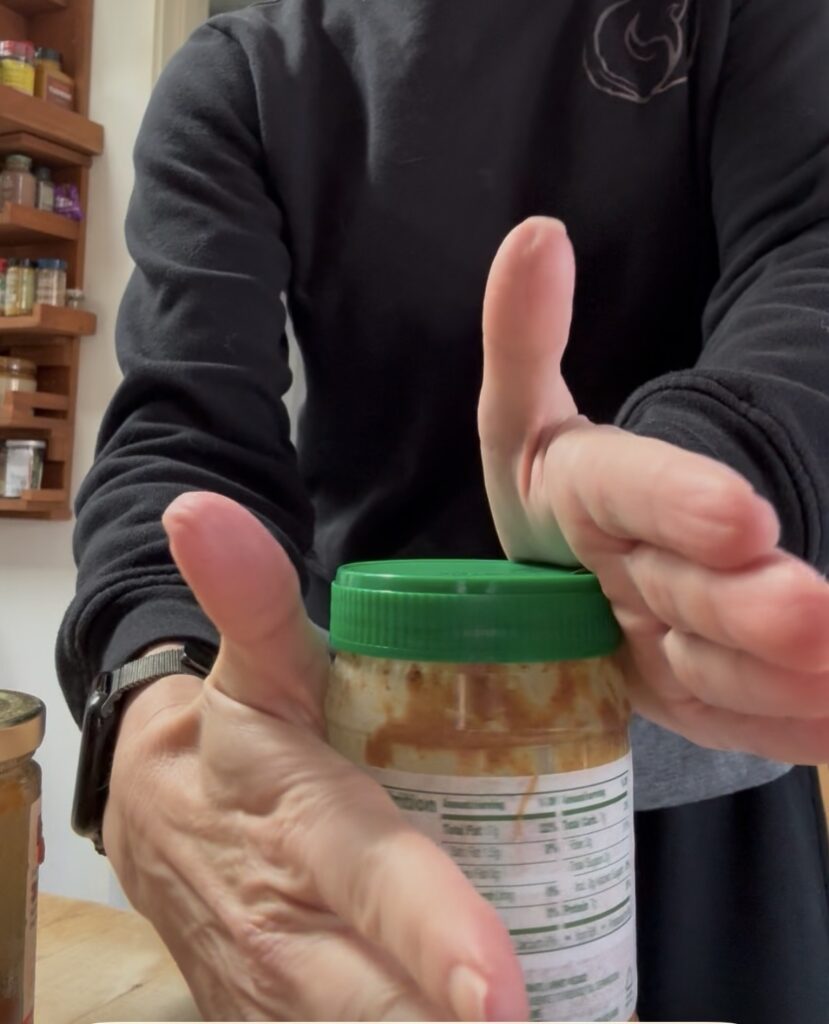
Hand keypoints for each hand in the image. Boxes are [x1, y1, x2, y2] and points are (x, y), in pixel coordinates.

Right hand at [103, 492, 526, 1021]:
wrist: (158, 822)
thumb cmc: (236, 739)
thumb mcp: (253, 666)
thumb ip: (251, 593)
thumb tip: (196, 505)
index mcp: (301, 821)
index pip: (375, 879)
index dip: (432, 934)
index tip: (499, 992)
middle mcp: (293, 930)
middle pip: (388, 1004)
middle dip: (461, 1023)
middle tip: (563, 1022)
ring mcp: (284, 1000)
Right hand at [479, 217, 828, 761]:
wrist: (562, 584)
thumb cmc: (556, 493)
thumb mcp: (522, 417)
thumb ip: (525, 335)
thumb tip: (540, 233)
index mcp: (568, 502)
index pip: (613, 493)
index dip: (668, 501)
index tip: (742, 513)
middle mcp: (610, 584)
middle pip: (679, 591)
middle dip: (744, 607)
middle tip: (817, 612)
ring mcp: (650, 653)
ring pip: (717, 672)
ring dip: (784, 682)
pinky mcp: (686, 700)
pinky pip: (741, 722)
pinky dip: (798, 727)